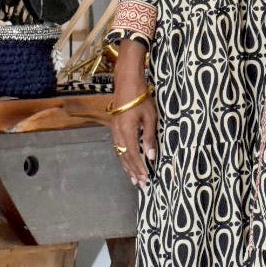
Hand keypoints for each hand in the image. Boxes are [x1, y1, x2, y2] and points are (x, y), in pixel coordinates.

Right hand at [110, 40, 157, 187]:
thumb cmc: (141, 98)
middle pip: (124, 157)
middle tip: (140, 184)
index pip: (133, 155)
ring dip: (127, 166)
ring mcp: (114, 130)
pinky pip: (117, 146)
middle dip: (133, 171)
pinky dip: (123, 157)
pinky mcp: (115, 127)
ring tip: (133, 178)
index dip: (139, 168)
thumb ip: (149, 138)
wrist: (127, 82)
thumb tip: (151, 156)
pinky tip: (127, 162)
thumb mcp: (150, 117)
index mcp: (127, 131)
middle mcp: (118, 133)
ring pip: (119, 153)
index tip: (145, 179)